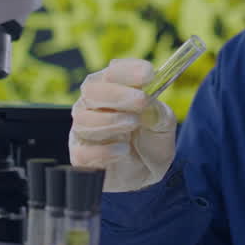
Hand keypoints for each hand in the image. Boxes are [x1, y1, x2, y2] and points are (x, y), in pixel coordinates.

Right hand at [70, 59, 176, 191]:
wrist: (147, 173)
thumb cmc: (151, 141)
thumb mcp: (164, 125)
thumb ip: (159, 114)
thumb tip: (149, 106)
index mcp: (113, 89)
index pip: (112, 72)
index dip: (128, 71)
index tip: (148, 74)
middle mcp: (93, 106)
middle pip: (91, 91)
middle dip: (117, 94)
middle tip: (141, 100)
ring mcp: (84, 131)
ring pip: (84, 120)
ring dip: (112, 120)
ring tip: (133, 125)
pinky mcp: (80, 156)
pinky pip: (83, 151)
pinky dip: (104, 151)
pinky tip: (122, 151)